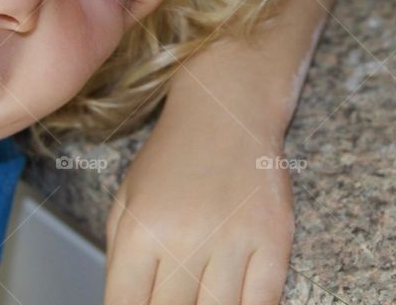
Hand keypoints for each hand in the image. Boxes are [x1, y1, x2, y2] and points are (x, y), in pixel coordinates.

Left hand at [102, 111, 295, 304]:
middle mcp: (184, 239)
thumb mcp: (127, 202)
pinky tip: (237, 302)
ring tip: (203, 301)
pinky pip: (264, 303)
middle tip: (178, 303)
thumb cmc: (173, 158)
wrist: (226, 110)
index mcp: (139, 232)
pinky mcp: (274, 238)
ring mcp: (233, 240)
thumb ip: (121, 261)